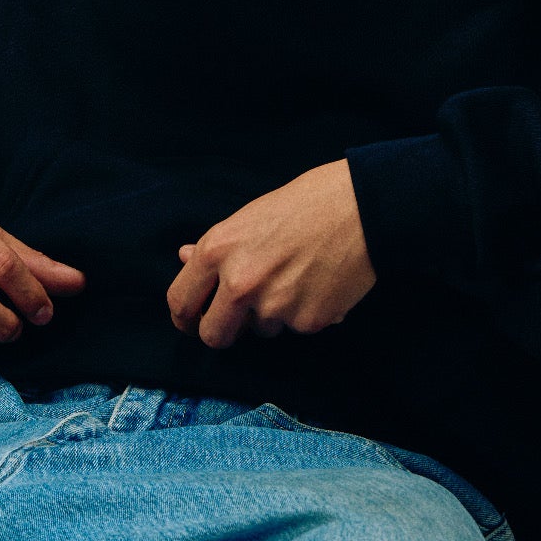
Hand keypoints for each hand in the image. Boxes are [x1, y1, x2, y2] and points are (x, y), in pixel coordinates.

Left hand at [167, 160, 375, 348]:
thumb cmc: (304, 204)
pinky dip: (305, 312)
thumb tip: (184, 257)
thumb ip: (215, 247)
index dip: (186, 318)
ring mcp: (274, 307)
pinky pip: (296, 327)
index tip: (193, 321)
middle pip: (213, 336)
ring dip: (272, 314)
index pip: (181, 302)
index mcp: (217, 250)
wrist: (360, 207)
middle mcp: (239, 283)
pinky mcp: (307, 322)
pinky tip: (319, 282)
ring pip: (260, 330)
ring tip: (296, 276)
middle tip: (238, 320)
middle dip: (224, 332)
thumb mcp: (249, 217)